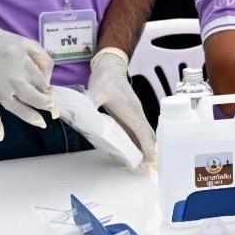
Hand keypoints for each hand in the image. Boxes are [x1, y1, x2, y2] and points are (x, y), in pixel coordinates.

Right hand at [0, 15, 56, 141]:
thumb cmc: (9, 46)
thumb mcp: (31, 45)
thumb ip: (44, 61)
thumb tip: (48, 84)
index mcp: (22, 62)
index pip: (41, 82)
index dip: (49, 92)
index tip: (52, 97)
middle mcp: (10, 76)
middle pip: (31, 96)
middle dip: (44, 104)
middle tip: (50, 109)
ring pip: (15, 106)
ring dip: (29, 116)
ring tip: (41, 124)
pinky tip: (0, 136)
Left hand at [87, 48, 156, 167]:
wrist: (111, 67)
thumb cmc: (105, 79)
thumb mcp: (96, 91)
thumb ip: (90, 104)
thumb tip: (84, 117)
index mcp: (130, 110)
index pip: (142, 131)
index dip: (147, 146)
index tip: (151, 159)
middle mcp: (136, 113)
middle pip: (147, 135)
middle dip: (149, 151)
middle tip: (146, 168)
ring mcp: (135, 114)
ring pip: (143, 133)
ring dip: (145, 147)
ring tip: (142, 164)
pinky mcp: (131, 114)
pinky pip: (137, 130)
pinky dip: (139, 141)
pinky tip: (135, 151)